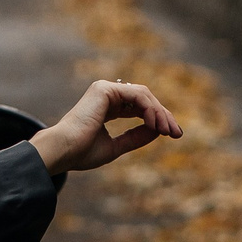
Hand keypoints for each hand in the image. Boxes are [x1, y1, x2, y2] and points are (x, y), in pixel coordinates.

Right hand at [30, 79, 182, 173]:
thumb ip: (135, 137)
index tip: (172, 135)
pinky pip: (137, 95)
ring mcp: (105, 90)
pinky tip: (155, 124)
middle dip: (163, 116)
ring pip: (144, 96)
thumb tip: (158, 132)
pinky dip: (150, 108)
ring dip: (159, 113)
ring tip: (168, 131)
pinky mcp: (106, 89)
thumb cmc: (82, 152)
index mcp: (106, 108)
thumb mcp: (116, 146)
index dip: (157, 120)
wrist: (64, 151)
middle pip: (145, 100)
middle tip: (177, 133)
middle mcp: (106, 95)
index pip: (139, 109)